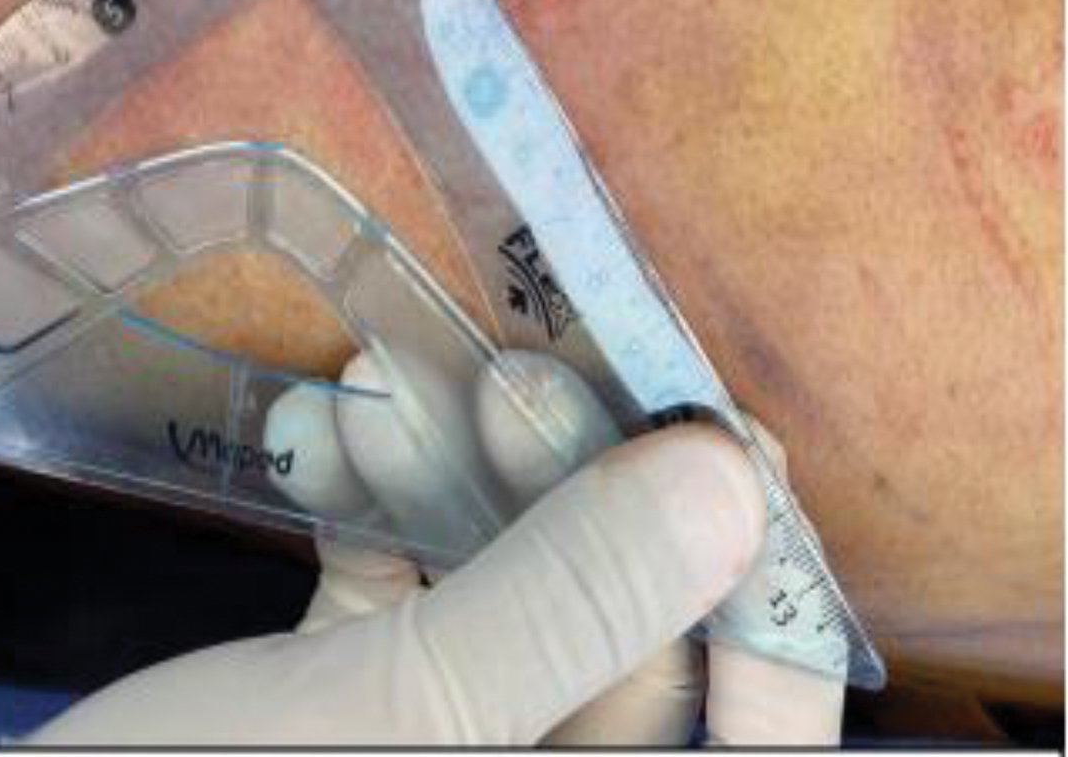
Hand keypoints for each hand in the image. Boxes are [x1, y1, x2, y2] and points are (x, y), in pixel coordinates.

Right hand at [25, 349, 844, 745]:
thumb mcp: (395, 724)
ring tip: (387, 377)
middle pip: (618, 641)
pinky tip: (329, 427)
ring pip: (502, 603)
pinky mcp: (342, 719)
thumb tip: (730, 487)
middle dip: (566, 492)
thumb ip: (565, 605)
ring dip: (450, 478)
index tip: (716, 448)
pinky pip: (398, 605)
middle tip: (513, 374)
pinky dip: (372, 512)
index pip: (752, 744)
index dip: (766, 603)